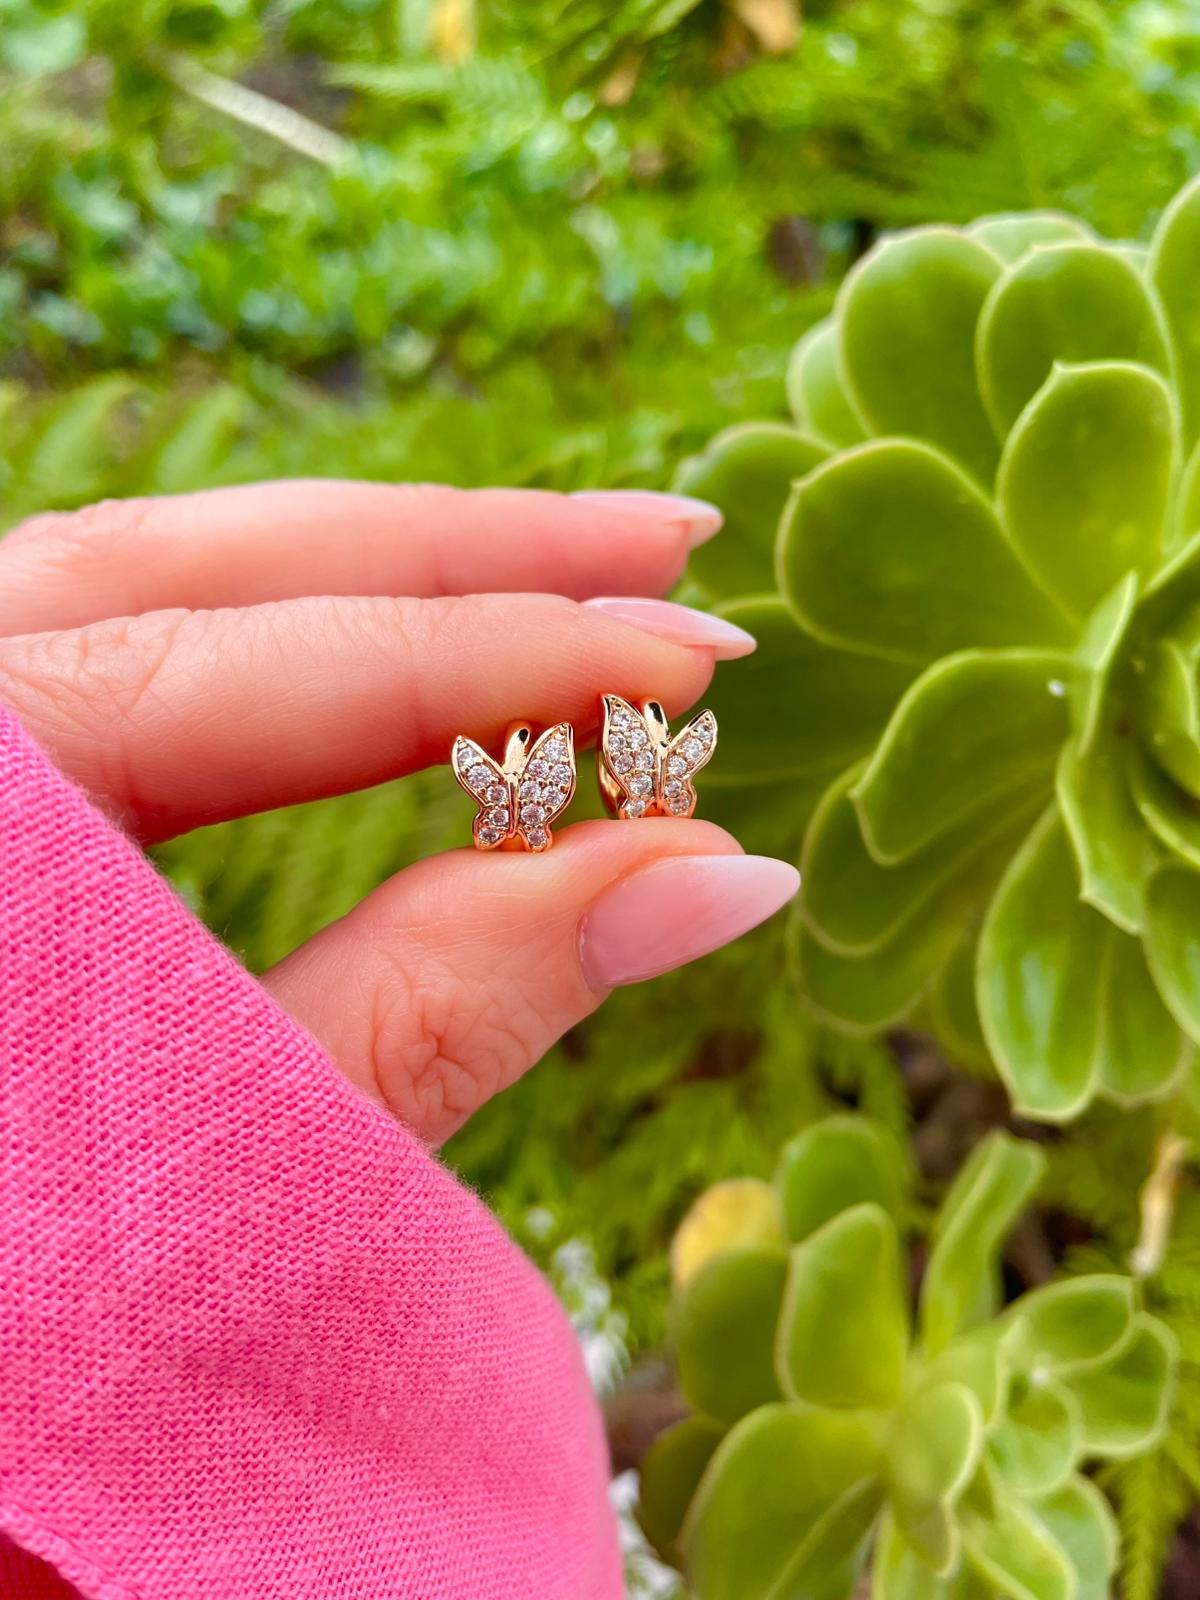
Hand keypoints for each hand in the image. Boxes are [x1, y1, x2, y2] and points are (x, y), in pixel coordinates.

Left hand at [0, 482, 798, 1142]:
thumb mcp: (217, 1205)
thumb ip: (443, 1011)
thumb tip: (715, 877)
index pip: (243, 675)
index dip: (491, 662)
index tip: (685, 664)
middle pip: (192, 571)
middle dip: (458, 556)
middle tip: (669, 543)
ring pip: (155, 593)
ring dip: (385, 573)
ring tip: (587, 569)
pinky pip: (135, 670)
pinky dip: (300, 649)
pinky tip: (421, 654)